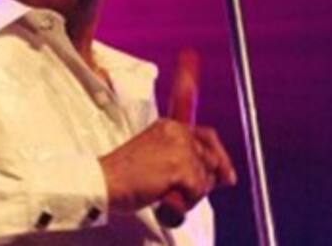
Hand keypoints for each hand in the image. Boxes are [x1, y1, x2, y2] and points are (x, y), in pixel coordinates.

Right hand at [99, 49, 235, 213]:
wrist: (103, 180)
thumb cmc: (123, 175)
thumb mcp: (155, 157)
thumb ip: (182, 159)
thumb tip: (218, 175)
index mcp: (170, 127)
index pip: (207, 135)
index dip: (219, 156)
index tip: (227, 176)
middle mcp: (177, 132)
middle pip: (211, 159)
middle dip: (204, 181)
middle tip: (186, 195)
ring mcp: (179, 148)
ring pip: (204, 178)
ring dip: (190, 195)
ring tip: (165, 198)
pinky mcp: (179, 167)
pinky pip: (197, 191)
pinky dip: (184, 203)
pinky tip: (164, 203)